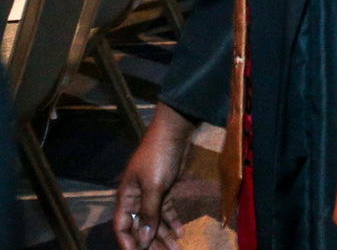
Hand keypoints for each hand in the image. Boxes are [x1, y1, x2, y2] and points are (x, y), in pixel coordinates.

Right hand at [113, 104, 193, 248]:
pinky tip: (180, 231)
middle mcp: (135, 198)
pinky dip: (172, 220)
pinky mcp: (164, 187)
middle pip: (140, 226)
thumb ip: (148, 213)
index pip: (122, 227)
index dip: (128, 243)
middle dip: (150, 242)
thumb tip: (142, 239)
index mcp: (126, 197)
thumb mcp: (154, 186)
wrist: (174, 131)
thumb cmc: (159, 157)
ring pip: (154, 219)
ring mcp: (150, 192)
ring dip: (163, 234)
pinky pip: (165, 209)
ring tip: (175, 248)